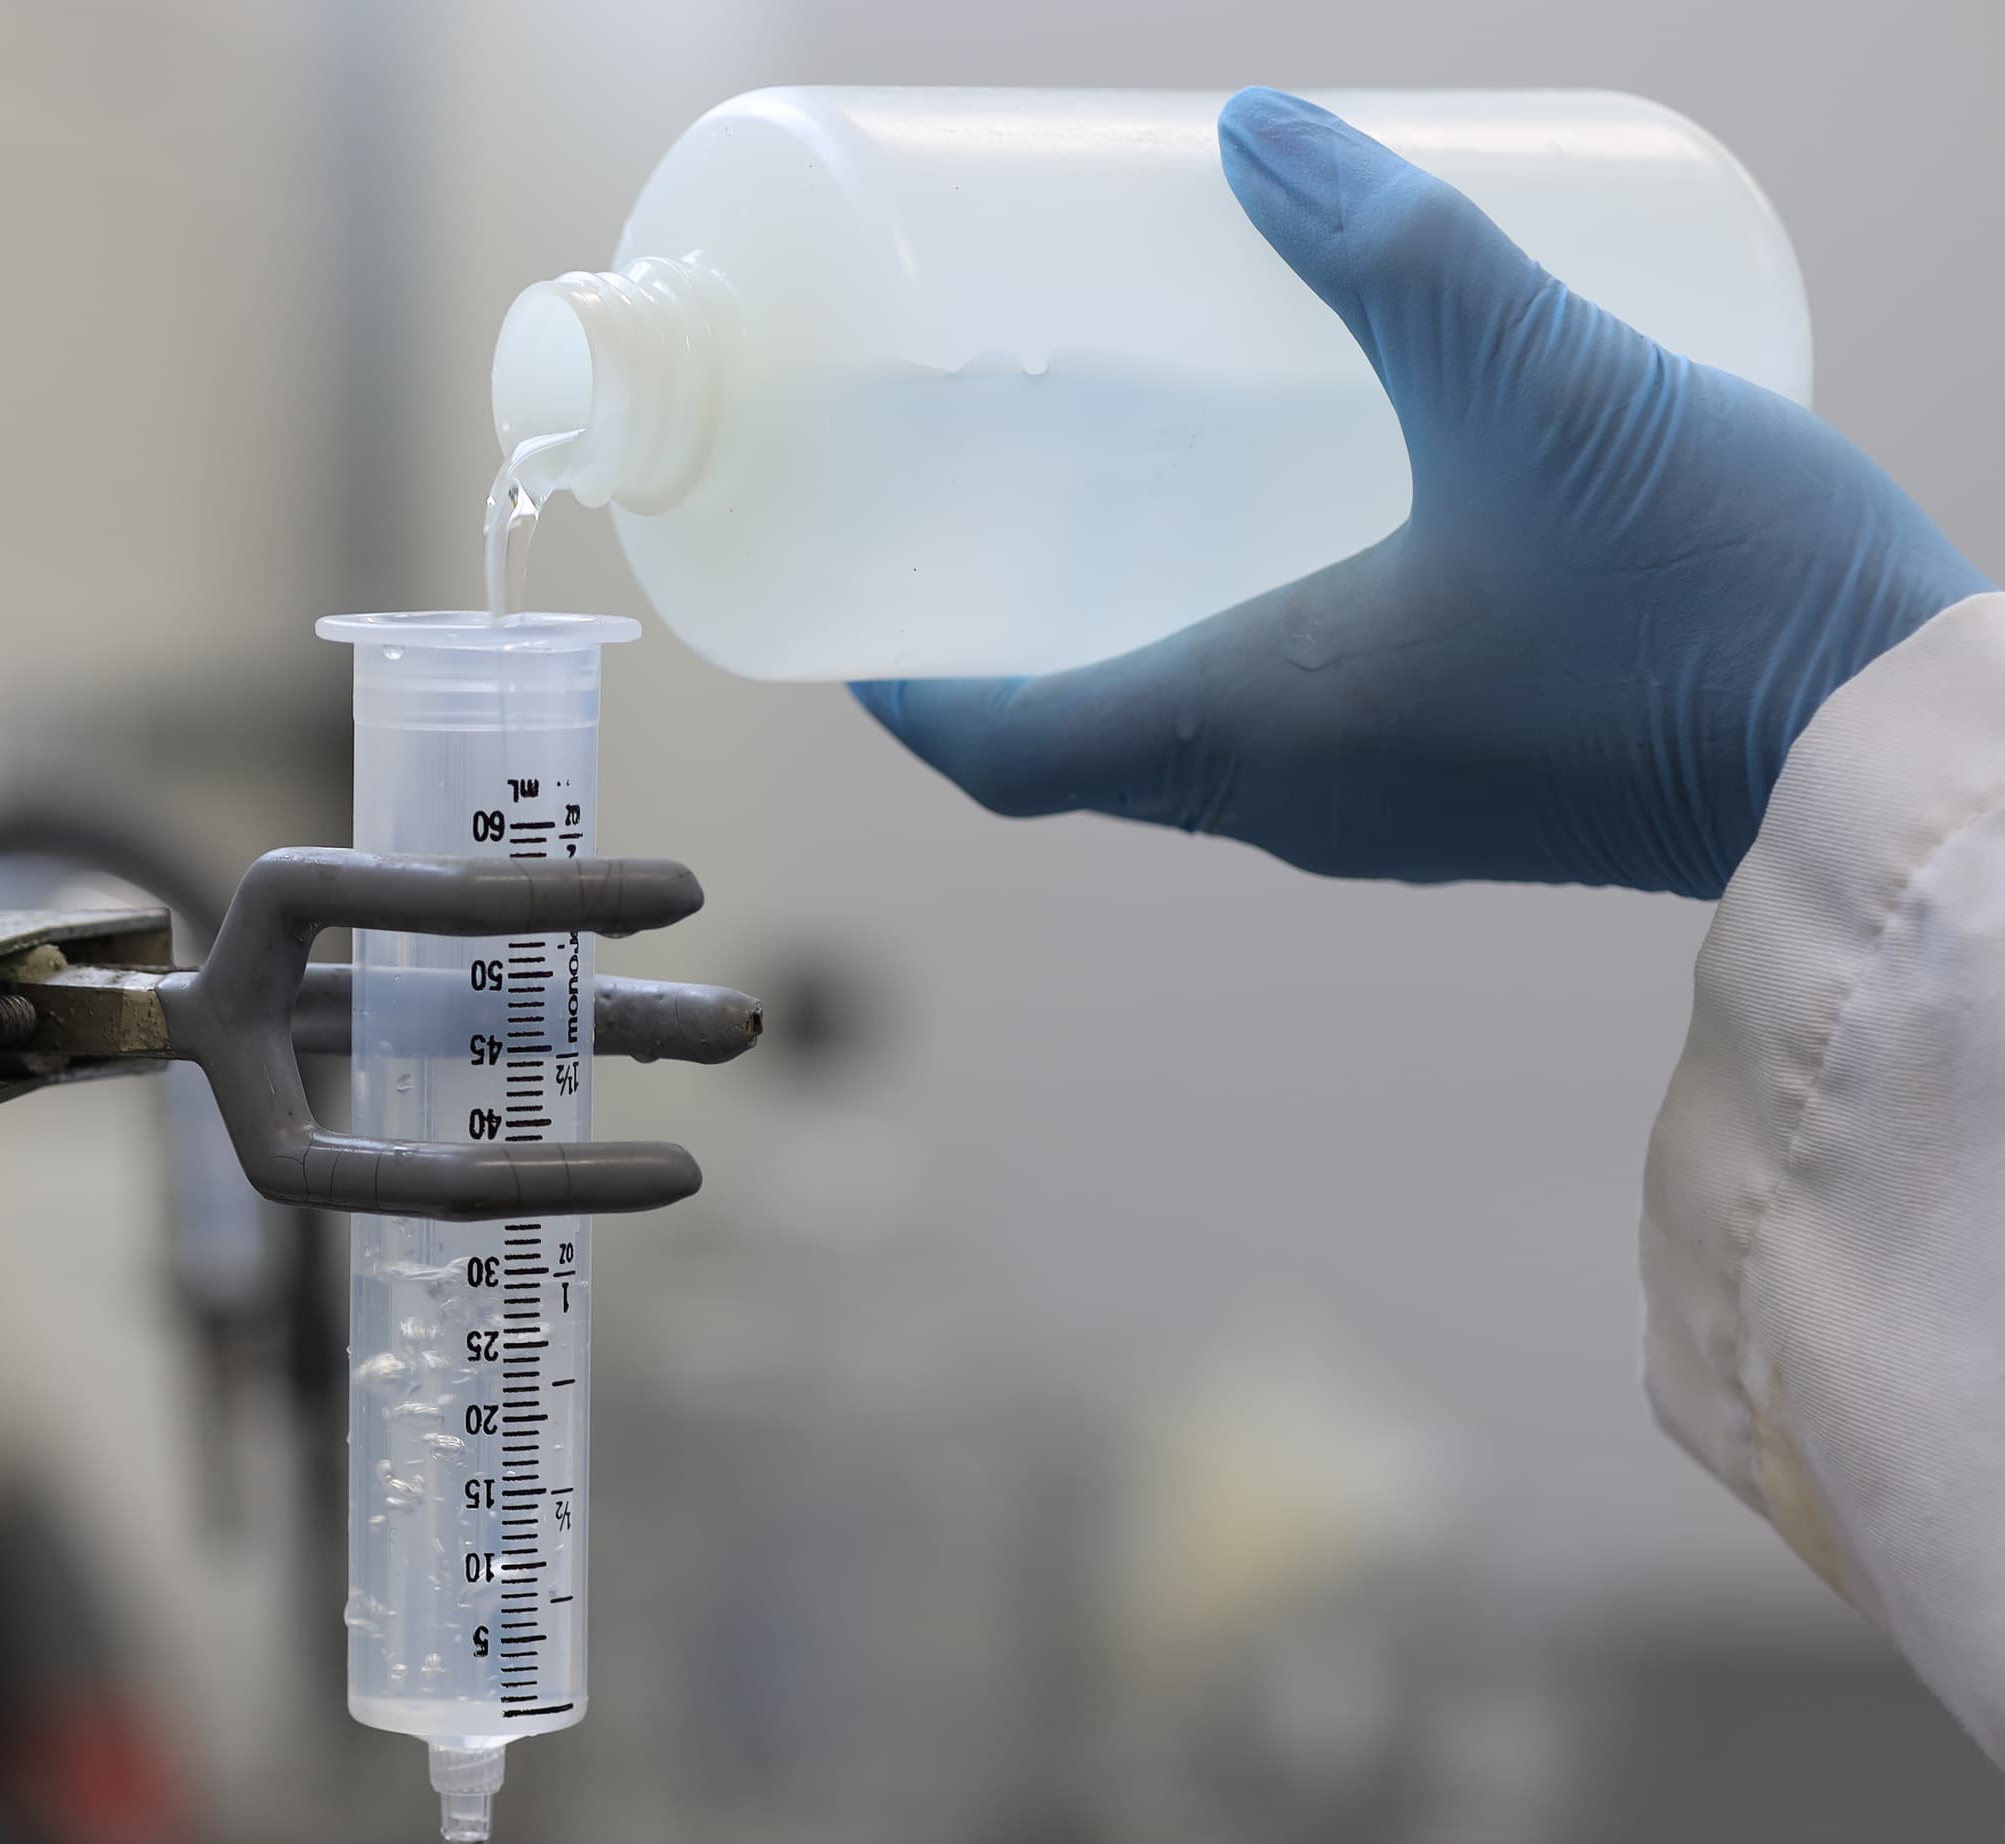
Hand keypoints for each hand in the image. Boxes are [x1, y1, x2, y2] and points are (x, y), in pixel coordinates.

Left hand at [853, 89, 1989, 897]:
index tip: (843, 607)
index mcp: (1244, 736)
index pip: (1000, 750)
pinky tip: (1303, 533)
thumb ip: (1393, 249)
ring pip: (1194, 737)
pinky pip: (1305, 732)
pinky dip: (1251, 646)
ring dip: (1131, 636)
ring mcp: (1385, 815)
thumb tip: (1247, 132)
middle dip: (1007, 638)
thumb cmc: (1706, 599)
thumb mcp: (1535, 383)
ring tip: (1114, 497)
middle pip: (1079, 743)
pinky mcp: (1477, 793)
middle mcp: (1288, 804)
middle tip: (970, 509)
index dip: (900, 689)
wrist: (1897, 757)